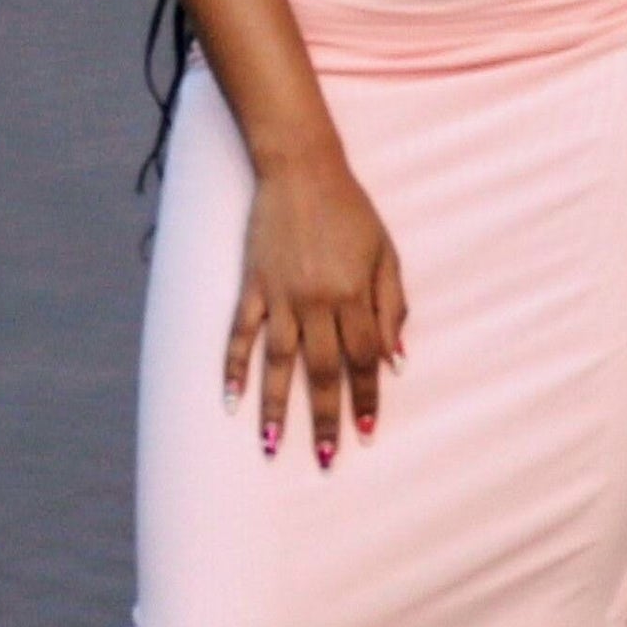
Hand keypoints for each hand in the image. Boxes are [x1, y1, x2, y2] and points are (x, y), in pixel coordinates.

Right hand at [224, 149, 407, 469]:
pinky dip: (233, 367)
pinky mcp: (253, 285)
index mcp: (355, 295)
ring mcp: (281, 295)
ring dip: (276, 407)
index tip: (366, 433)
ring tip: (271, 446)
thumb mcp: (386, 253)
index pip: (364, 359)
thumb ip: (392, 306)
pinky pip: (240, 333)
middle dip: (326, 418)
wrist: (301, 168)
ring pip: (278, 362)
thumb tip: (396, 360)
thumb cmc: (350, 210)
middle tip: (326, 458)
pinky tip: (230, 400)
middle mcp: (318, 301)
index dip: (366, 398)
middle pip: (324, 370)